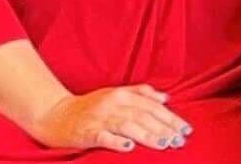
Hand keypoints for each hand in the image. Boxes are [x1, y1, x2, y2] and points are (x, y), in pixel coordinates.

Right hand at [28, 85, 190, 151]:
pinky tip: (129, 147)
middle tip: (180, 140)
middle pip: (144, 116)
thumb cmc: (90, 107)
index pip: (152, 106)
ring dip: (148, 135)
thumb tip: (166, 98)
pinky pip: (103, 136)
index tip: (185, 129)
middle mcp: (113, 104)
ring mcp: (100, 118)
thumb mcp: (116, 94)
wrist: (55, 115)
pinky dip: (117, 141)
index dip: (170, 118)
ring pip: (128, 125)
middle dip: (164, 128)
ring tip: (164, 143)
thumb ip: (141, 93)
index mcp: (122, 94)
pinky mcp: (87, 132)